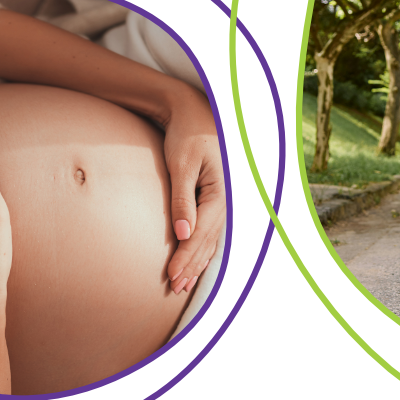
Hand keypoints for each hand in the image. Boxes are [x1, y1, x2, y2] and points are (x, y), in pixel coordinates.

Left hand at [162, 87, 223, 294]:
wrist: (195, 112)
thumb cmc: (186, 135)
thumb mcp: (181, 165)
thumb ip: (182, 200)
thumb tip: (181, 233)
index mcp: (222, 193)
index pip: (201, 234)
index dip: (186, 257)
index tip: (170, 276)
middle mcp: (228, 200)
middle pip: (209, 241)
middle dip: (191, 265)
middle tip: (174, 288)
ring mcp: (226, 200)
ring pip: (213, 239)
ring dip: (198, 261)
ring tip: (183, 283)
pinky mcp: (219, 197)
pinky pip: (213, 230)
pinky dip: (203, 248)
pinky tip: (196, 261)